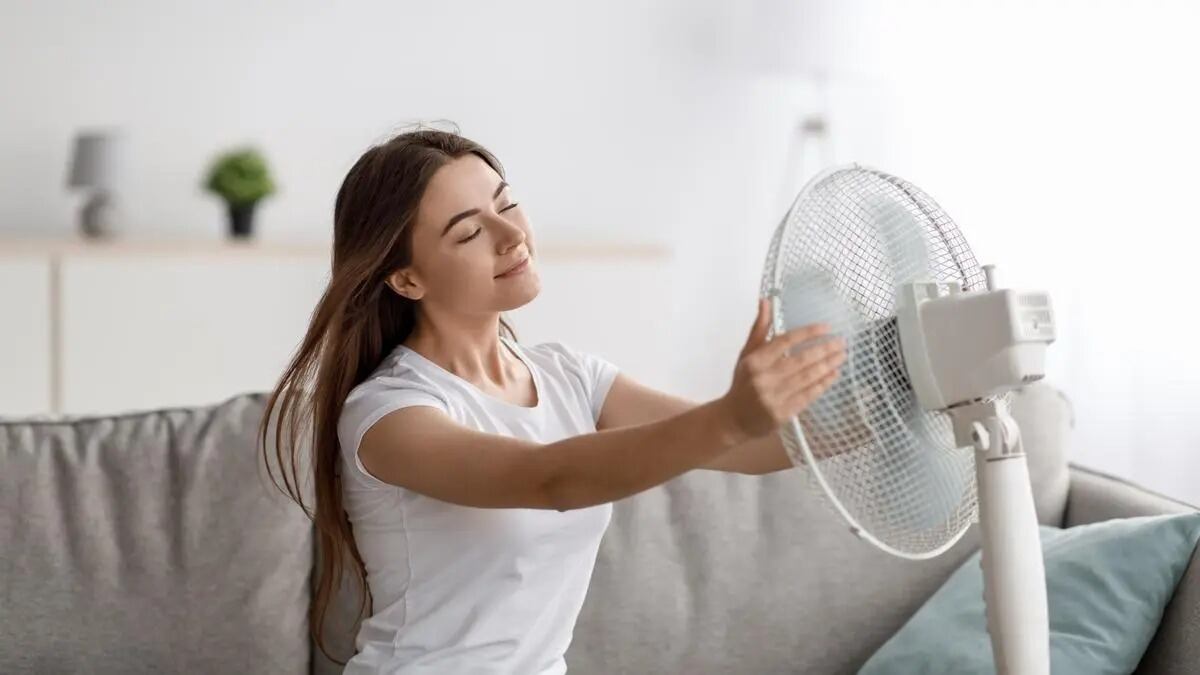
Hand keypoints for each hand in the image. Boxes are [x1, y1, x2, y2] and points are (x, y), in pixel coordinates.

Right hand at [719, 297, 845, 440]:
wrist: (734, 420)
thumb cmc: (743, 383)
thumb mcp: (746, 355)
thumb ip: (760, 329)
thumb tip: (766, 301)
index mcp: (754, 361)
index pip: (784, 342)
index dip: (807, 333)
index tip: (826, 327)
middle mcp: (763, 378)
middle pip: (800, 360)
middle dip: (824, 349)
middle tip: (841, 342)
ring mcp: (774, 397)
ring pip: (807, 377)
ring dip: (828, 365)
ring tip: (842, 355)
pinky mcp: (783, 414)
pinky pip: (808, 395)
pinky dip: (823, 384)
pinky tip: (834, 374)